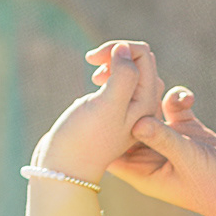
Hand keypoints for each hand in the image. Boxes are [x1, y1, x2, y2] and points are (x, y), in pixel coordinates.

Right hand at [31, 40, 162, 185]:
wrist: (66, 167)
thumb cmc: (85, 138)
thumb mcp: (109, 105)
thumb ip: (124, 75)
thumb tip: (124, 49)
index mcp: (148, 104)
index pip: (144, 56)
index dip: (119, 48)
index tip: (94, 61)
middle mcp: (144, 108)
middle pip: (140, 62)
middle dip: (117, 54)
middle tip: (94, 66)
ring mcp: (130, 112)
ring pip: (130, 72)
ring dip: (112, 64)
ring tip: (96, 78)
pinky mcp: (115, 115)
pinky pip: (120, 85)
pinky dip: (108, 77)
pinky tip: (95, 86)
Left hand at [106, 84, 215, 215]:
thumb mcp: (189, 161)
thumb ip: (165, 139)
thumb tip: (138, 120)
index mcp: (144, 172)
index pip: (111, 148)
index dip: (102, 125)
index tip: (99, 96)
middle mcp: (153, 157)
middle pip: (126, 125)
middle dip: (122, 101)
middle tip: (114, 72)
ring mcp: (171, 144)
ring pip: (150, 111)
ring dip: (149, 92)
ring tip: (146, 70)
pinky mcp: (189, 133)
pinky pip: (174, 108)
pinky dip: (177, 97)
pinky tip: (188, 97)